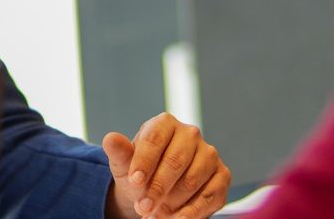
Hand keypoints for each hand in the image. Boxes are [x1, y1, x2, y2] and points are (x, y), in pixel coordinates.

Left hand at [103, 112, 230, 218]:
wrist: (156, 189)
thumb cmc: (140, 172)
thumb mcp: (124, 164)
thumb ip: (119, 152)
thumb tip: (110, 139)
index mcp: (165, 123)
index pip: (155, 140)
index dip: (144, 162)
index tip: (134, 182)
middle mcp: (190, 134)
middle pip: (175, 161)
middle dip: (157, 188)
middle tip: (143, 207)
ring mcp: (209, 154)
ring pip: (192, 181)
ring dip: (172, 203)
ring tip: (154, 215)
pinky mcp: (222, 175)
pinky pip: (210, 196)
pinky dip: (191, 212)